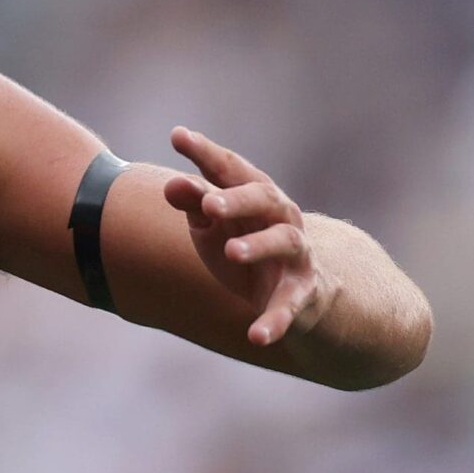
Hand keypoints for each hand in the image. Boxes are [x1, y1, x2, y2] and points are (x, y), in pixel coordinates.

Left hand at [160, 127, 333, 346]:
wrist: (297, 294)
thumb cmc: (244, 247)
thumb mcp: (213, 227)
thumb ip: (194, 204)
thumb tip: (171, 185)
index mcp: (255, 196)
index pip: (231, 169)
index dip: (206, 153)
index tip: (178, 136)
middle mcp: (280, 218)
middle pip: (264, 198)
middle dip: (238, 198)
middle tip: (210, 205)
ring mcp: (295, 256)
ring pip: (285, 241)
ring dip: (258, 245)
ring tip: (231, 252)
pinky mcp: (302, 294)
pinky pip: (290, 307)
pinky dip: (275, 321)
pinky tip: (256, 336)